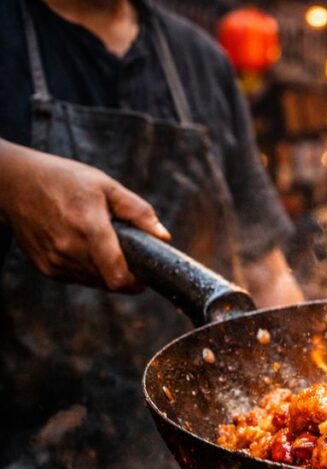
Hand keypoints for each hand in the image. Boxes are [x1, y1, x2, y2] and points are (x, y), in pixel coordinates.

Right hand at [0, 140, 170, 291]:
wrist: (15, 183)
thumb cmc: (64, 180)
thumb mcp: (106, 186)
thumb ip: (138, 212)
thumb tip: (163, 236)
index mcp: (89, 227)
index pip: (116, 274)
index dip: (136, 282)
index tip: (145, 276)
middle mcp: (69, 248)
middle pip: (109, 281)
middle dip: (124, 273)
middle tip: (126, 252)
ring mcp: (55, 260)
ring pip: (94, 282)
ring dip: (105, 271)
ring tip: (102, 245)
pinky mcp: (46, 267)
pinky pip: (77, 278)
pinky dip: (88, 270)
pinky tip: (83, 247)